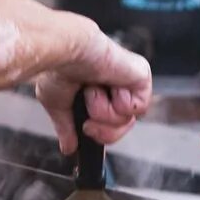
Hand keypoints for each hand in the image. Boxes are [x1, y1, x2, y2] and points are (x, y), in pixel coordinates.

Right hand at [34, 25, 152, 153]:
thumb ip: (66, 127)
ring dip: (104, 111)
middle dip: (103, 131)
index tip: (86, 129)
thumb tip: (68, 146)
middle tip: (88, 122)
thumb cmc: (58, 69)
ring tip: (92, 91)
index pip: (110, 123)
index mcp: (98, 90)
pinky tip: (106, 86)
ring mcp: (130, 82)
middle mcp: (115, 87)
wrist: (66, 53)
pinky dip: (117, 102)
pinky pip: (137, 108)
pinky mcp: (142, 77)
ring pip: (127, 119)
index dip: (100, 132)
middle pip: (121, 127)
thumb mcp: (58, 105)